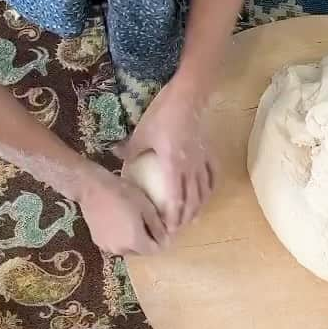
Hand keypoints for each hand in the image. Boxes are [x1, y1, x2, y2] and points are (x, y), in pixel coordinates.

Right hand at [78, 166, 166, 256]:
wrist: (92, 188)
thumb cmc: (123, 194)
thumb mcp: (146, 207)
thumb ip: (158, 227)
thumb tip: (165, 239)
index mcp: (135, 242)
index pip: (155, 251)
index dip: (161, 241)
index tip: (162, 229)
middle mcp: (121, 250)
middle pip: (141, 251)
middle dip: (147, 241)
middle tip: (148, 223)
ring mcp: (107, 246)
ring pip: (127, 248)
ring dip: (133, 240)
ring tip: (134, 222)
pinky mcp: (98, 241)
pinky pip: (115, 243)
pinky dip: (120, 237)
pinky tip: (120, 222)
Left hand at [117, 77, 214, 232]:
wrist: (187, 97)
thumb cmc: (162, 116)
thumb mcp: (141, 135)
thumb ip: (130, 151)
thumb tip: (116, 158)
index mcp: (173, 167)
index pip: (175, 200)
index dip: (172, 218)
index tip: (168, 231)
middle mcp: (190, 169)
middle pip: (190, 200)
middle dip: (184, 218)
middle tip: (177, 231)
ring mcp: (201, 161)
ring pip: (203, 191)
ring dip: (198, 207)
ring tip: (193, 219)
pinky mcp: (207, 153)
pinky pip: (211, 176)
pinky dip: (209, 189)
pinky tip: (206, 195)